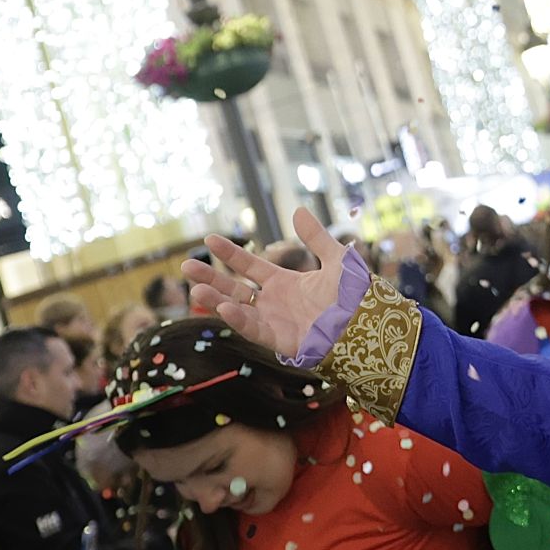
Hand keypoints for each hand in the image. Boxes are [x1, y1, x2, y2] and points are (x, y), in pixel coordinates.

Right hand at [184, 208, 348, 356]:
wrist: (363, 324)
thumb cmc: (352, 295)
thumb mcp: (336, 260)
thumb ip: (316, 237)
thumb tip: (298, 210)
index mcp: (284, 283)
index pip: (249, 266)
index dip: (230, 254)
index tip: (209, 239)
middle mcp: (273, 302)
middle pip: (234, 288)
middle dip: (211, 278)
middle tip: (186, 265)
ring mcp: (273, 321)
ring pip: (236, 309)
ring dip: (215, 299)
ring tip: (195, 288)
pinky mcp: (278, 339)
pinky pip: (253, 329)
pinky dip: (239, 319)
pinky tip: (225, 307)